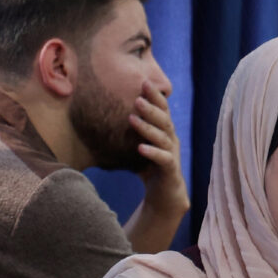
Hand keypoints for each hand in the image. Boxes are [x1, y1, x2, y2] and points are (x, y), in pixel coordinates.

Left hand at [130, 89, 187, 212]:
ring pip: (162, 137)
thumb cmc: (150, 168)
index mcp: (165, 131)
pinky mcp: (171, 170)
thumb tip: (106, 115)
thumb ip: (130, 132)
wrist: (164, 196)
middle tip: (137, 97)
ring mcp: (172, 154)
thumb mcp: (139, 145)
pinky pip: (163, 159)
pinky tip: (140, 148)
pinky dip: (152, 152)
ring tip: (133, 118)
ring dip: (147, 127)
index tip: (143, 81)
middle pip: (163, 119)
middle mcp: (171, 140)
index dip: (154, 96)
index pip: (162, 110)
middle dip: (151, 107)